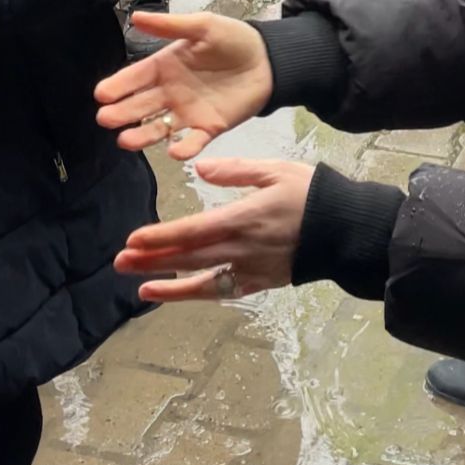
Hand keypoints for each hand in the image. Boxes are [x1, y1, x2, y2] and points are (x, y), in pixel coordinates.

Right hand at [95, 10, 272, 157]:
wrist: (268, 60)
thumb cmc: (232, 39)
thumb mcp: (202, 26)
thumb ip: (170, 25)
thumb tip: (136, 16)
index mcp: (165, 66)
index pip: (135, 77)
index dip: (118, 85)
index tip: (100, 94)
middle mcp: (170, 92)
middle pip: (141, 105)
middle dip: (122, 112)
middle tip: (105, 119)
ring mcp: (187, 112)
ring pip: (159, 127)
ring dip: (142, 135)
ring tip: (125, 141)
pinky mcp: (208, 127)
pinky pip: (192, 141)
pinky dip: (184, 148)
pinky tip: (174, 151)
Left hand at [114, 157, 313, 300]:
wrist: (344, 230)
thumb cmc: (311, 194)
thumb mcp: (275, 170)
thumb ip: (236, 170)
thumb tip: (200, 170)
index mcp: (244, 218)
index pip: (193, 231)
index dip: (161, 237)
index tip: (133, 239)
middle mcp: (243, 248)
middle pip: (189, 258)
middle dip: (153, 261)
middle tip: (121, 262)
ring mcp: (250, 269)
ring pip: (202, 281)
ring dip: (168, 284)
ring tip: (140, 286)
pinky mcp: (260, 282)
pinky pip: (223, 292)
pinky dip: (196, 295)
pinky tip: (175, 294)